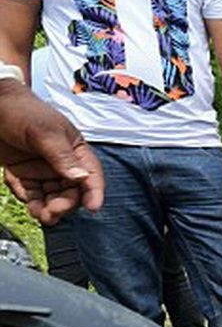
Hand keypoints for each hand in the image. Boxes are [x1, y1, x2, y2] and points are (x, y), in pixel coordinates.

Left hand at [0, 84, 104, 224]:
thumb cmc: (22, 111)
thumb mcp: (44, 133)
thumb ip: (62, 156)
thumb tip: (81, 178)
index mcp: (75, 149)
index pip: (91, 173)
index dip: (94, 191)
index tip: (93, 207)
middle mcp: (62, 163)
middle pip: (71, 191)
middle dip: (64, 203)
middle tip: (53, 212)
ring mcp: (42, 170)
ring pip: (51, 197)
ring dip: (47, 208)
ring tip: (40, 215)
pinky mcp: (24, 175)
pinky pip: (30, 194)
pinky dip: (28, 199)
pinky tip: (24, 196)